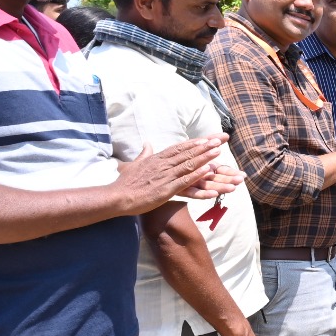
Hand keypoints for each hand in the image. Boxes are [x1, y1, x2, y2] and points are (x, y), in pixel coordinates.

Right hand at [115, 136, 234, 211]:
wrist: (117, 197)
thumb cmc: (124, 183)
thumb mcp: (134, 165)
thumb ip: (143, 154)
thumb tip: (147, 144)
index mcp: (156, 159)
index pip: (178, 148)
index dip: (193, 143)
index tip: (206, 138)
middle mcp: (162, 165)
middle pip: (186, 153)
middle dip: (204, 147)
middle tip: (219, 140)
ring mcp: (165, 177)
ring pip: (188, 165)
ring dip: (204, 157)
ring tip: (218, 151)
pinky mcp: (165, 189)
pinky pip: (184, 181)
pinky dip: (196, 175)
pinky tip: (208, 171)